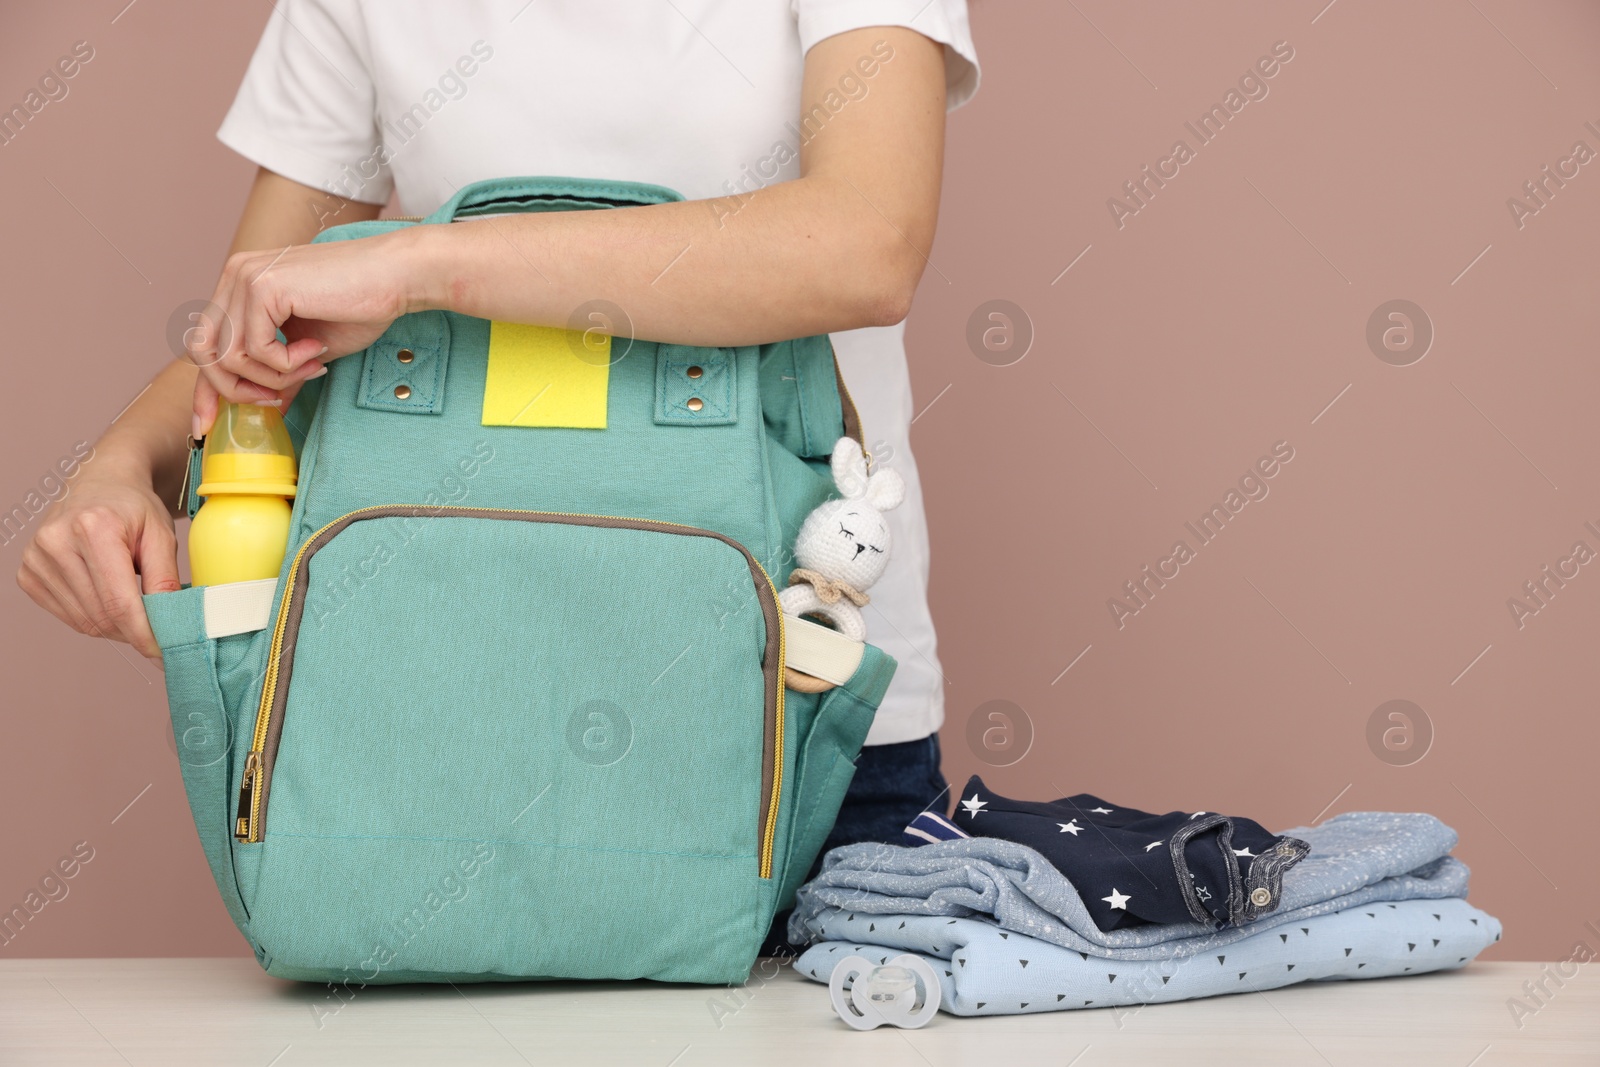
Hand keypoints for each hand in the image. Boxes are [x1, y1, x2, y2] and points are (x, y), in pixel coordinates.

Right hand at [16, 467, 182, 659]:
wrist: (100, 484)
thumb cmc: (135, 509)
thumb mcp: (162, 535)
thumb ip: (166, 580)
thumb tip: (172, 626)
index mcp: (93, 528)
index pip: (119, 602)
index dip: (143, 634)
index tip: (164, 653)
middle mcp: (56, 542)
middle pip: (101, 616)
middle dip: (133, 632)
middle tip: (158, 631)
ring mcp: (36, 558)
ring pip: (84, 621)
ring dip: (115, 628)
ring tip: (135, 609)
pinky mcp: (28, 573)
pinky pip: (67, 616)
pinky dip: (94, 619)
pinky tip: (109, 600)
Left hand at [186, 228, 424, 435]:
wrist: (395, 276)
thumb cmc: (361, 305)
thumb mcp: (310, 349)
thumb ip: (281, 372)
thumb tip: (271, 409)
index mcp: (241, 285)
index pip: (204, 343)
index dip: (204, 389)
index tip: (206, 425)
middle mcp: (235, 276)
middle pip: (204, 352)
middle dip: (236, 389)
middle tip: (277, 397)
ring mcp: (246, 278)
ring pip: (229, 356)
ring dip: (272, 377)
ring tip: (310, 366)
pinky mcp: (263, 287)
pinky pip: (257, 350)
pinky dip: (288, 364)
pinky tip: (315, 350)